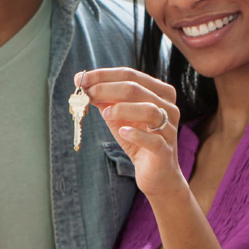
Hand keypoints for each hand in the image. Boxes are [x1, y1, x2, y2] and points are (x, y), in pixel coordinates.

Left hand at [75, 68, 183, 197]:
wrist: (156, 173)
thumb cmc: (138, 140)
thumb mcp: (120, 117)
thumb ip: (107, 101)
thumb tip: (85, 87)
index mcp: (159, 92)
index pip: (130, 75)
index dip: (103, 75)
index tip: (79, 79)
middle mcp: (168, 107)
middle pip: (136, 89)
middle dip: (106, 89)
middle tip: (86, 94)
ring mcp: (169, 128)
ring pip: (149, 110)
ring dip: (122, 109)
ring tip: (105, 113)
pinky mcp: (165, 150)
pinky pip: (153, 139)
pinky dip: (136, 134)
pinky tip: (122, 132)